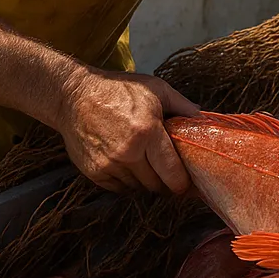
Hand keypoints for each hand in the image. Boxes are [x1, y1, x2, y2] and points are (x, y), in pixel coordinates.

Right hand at [51, 68, 197, 194]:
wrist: (74, 96)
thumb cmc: (118, 89)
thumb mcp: (156, 89)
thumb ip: (182, 105)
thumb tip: (204, 119)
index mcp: (148, 132)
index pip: (172, 173)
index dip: (182, 183)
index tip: (187, 184)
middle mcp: (129, 153)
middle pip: (156, 185)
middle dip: (165, 181)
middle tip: (167, 172)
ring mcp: (110, 164)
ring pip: (138, 188)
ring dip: (145, 181)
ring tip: (146, 163)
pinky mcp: (94, 171)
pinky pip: (118, 188)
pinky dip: (126, 181)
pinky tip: (128, 164)